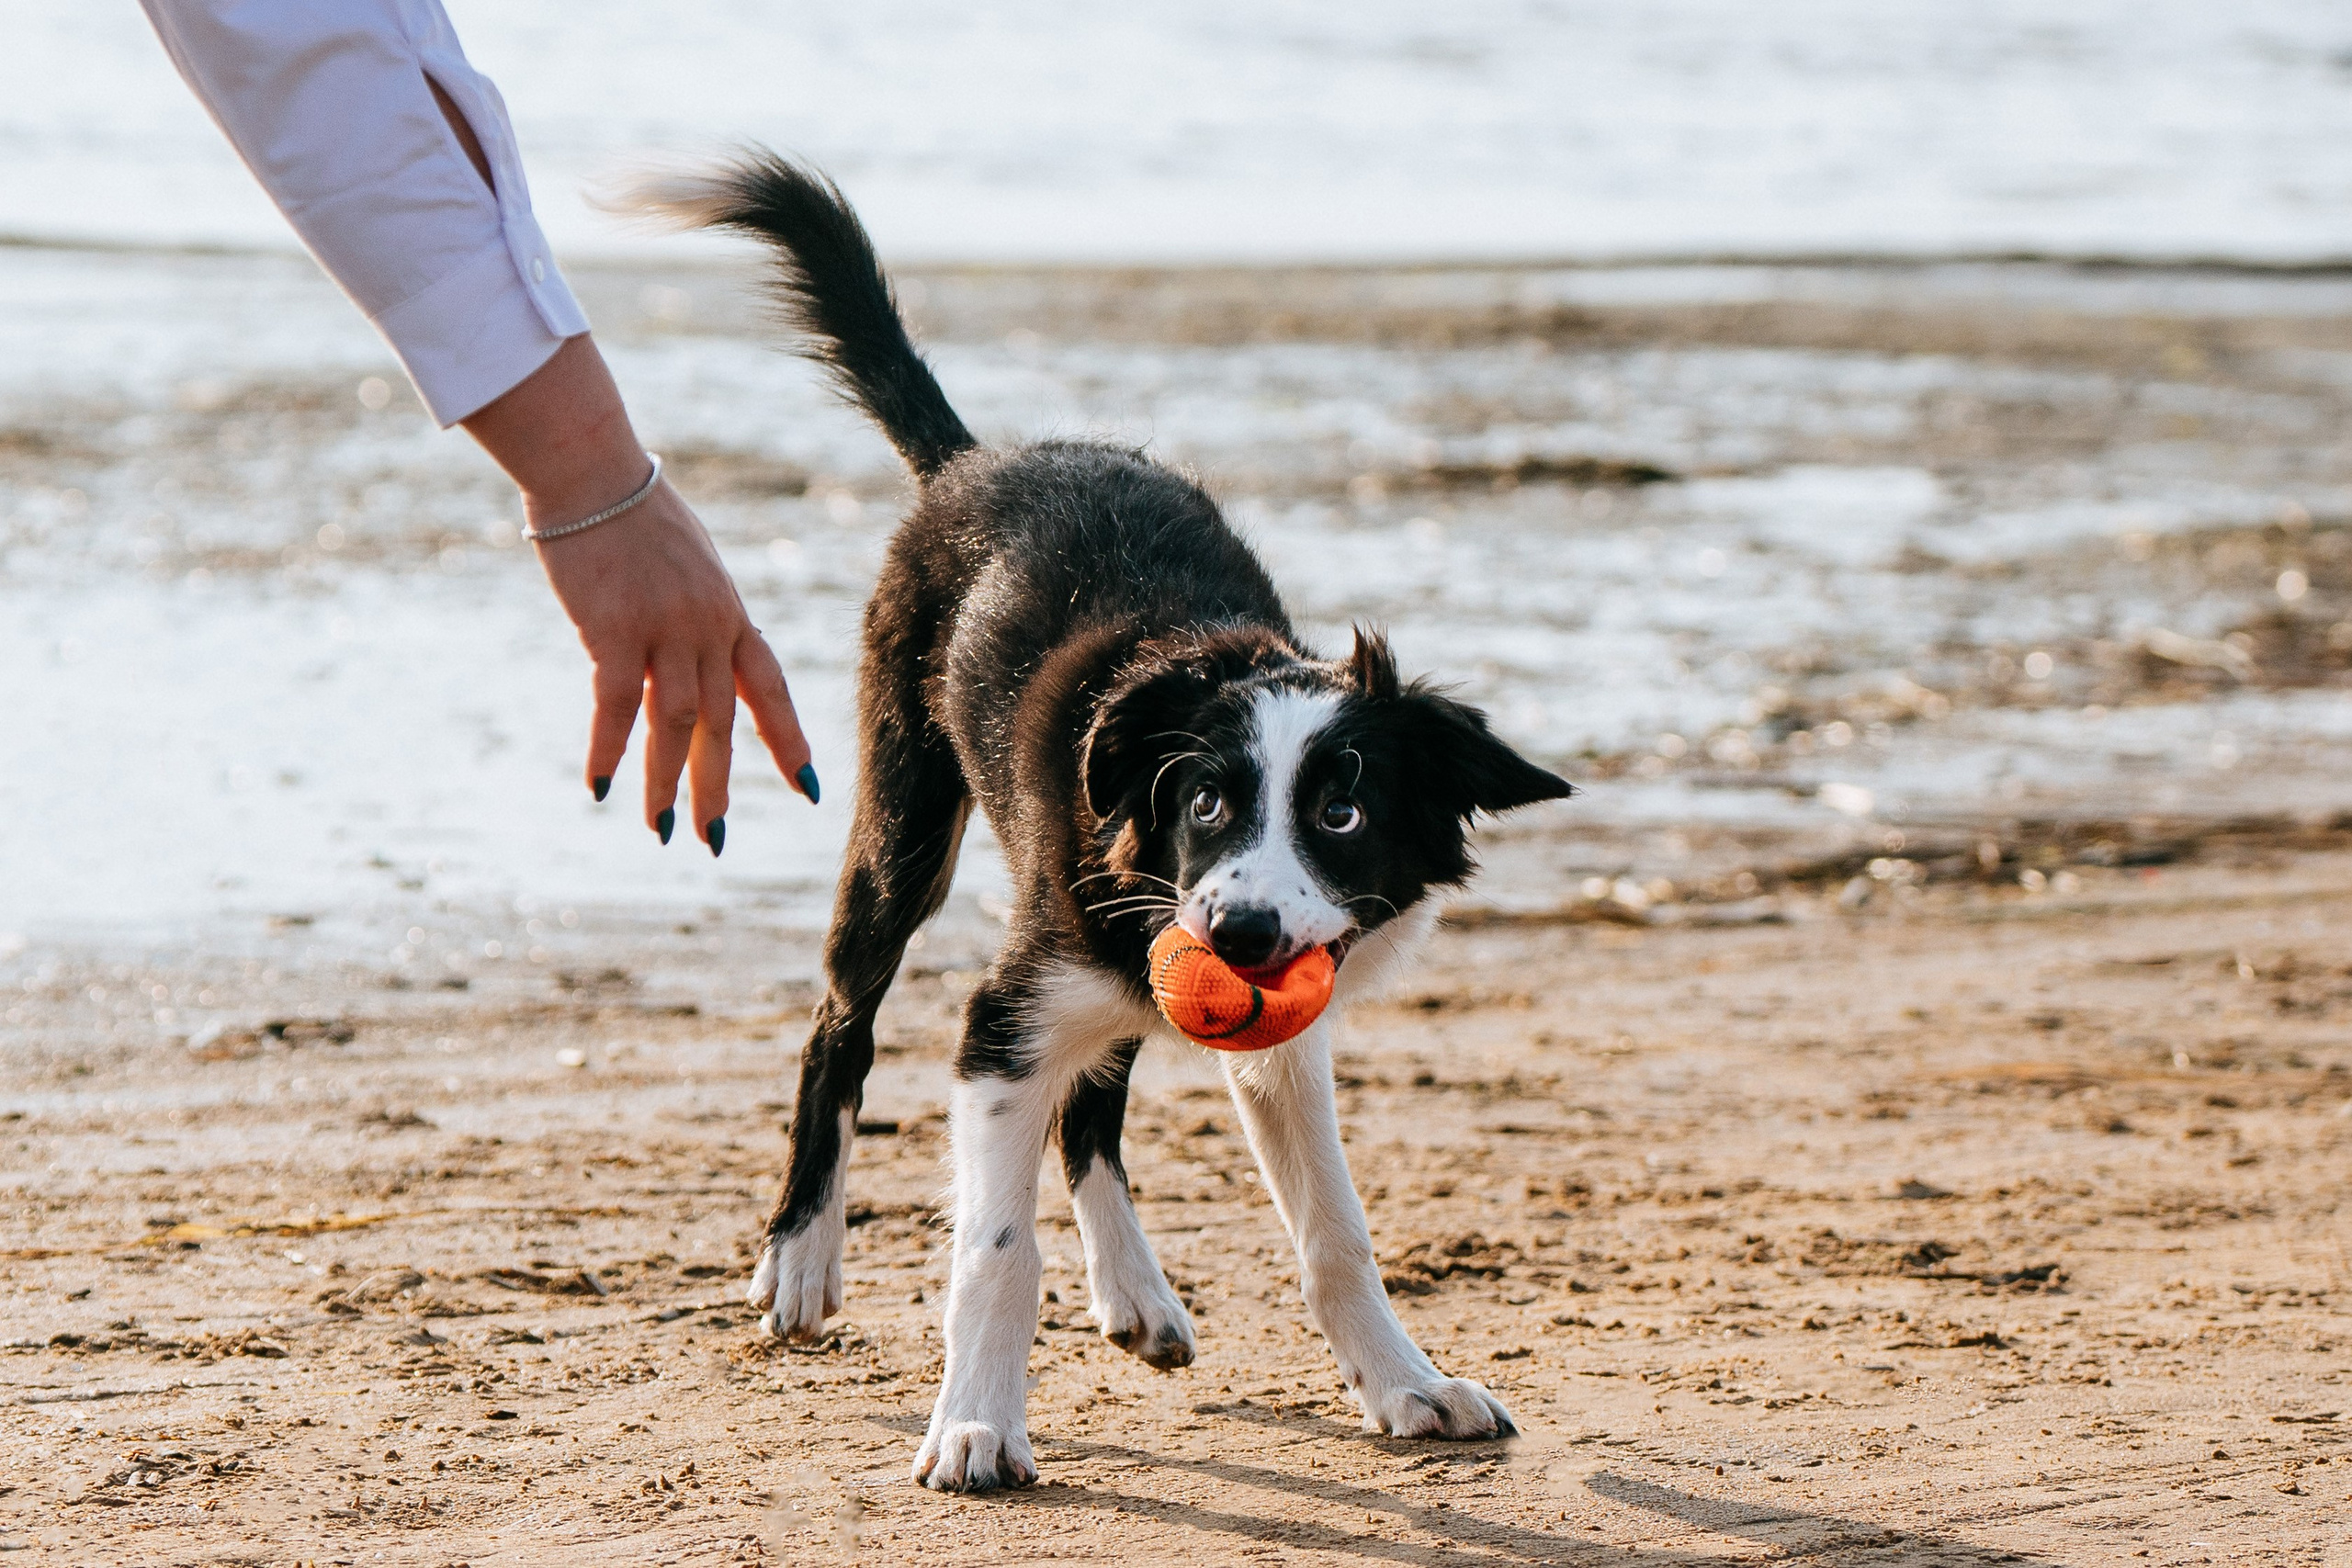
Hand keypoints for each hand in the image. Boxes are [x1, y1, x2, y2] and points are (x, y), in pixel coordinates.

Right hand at [461, 334, 815, 851]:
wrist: (592, 468)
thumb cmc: (634, 512)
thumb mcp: (688, 566)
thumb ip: (697, 616)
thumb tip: (690, 656)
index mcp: (730, 613)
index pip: (769, 687)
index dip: (788, 741)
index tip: (808, 788)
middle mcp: (708, 627)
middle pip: (721, 721)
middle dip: (719, 785)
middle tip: (716, 839)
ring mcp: (664, 628)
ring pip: (675, 723)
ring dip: (667, 782)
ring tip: (664, 830)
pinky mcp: (614, 628)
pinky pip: (615, 704)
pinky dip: (607, 749)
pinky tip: (599, 788)